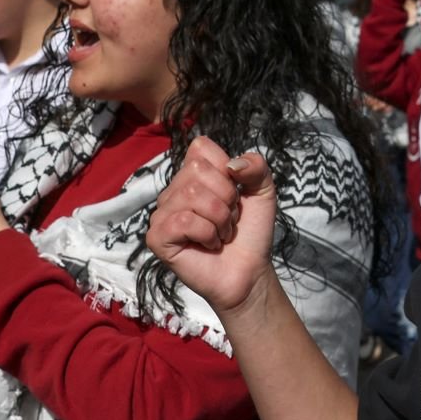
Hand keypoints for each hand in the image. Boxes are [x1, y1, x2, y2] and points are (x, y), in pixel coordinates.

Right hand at [146, 137, 278, 317]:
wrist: (250, 272)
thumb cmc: (250, 233)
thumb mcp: (263, 192)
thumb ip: (256, 167)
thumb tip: (233, 164)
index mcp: (193, 175)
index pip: (200, 147)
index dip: (225, 169)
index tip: (234, 194)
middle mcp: (173, 191)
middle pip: (196, 170)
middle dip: (225, 198)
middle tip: (228, 219)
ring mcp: (162, 214)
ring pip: (191, 195)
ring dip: (219, 219)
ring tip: (220, 234)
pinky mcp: (157, 237)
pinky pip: (182, 221)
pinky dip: (206, 234)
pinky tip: (208, 245)